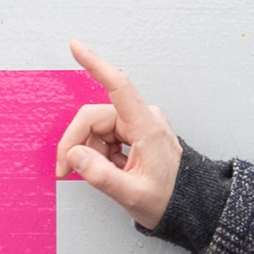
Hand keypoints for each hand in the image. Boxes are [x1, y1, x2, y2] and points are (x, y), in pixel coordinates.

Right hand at [57, 40, 180, 229]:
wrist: (188, 206)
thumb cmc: (168, 199)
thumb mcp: (132, 195)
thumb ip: (101, 176)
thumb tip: (75, 155)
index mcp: (146, 127)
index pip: (118, 86)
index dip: (95, 65)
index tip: (75, 47)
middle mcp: (143, 119)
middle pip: (94, 117)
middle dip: (76, 143)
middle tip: (65, 170)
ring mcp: (139, 125)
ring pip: (97, 129)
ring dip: (90, 152)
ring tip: (104, 175)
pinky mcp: (135, 133)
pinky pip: (105, 137)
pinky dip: (99, 154)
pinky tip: (111, 170)